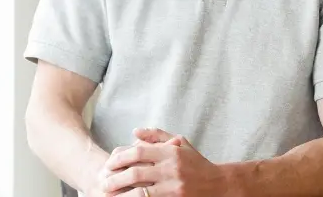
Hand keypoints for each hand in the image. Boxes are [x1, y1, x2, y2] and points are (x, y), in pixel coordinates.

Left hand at [97, 127, 232, 196]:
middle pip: (135, 172)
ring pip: (140, 192)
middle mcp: (172, 169)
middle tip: (103, 183)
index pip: (138, 151)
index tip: (108, 164)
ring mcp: (174, 187)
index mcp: (170, 152)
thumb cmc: (196, 163)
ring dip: (122, 195)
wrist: (219, 185)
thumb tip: (134, 132)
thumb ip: (157, 136)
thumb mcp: (180, 144)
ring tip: (109, 196)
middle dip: (115, 178)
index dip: (120, 157)